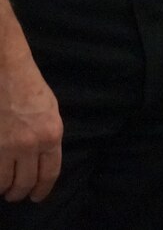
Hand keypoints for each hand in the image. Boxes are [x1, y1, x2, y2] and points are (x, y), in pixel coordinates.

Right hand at [0, 54, 60, 202]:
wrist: (6, 71)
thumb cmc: (30, 88)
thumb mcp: (51, 112)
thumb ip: (48, 138)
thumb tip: (42, 160)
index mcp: (52, 135)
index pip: (50, 173)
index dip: (43, 189)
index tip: (37, 197)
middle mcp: (30, 143)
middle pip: (26, 182)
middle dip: (21, 193)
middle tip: (16, 195)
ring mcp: (6, 145)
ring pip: (4, 182)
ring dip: (4, 189)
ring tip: (4, 189)